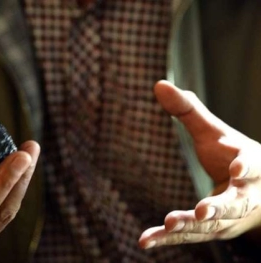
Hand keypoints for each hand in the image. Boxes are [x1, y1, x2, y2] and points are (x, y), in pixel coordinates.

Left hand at [139, 80, 260, 248]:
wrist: (254, 192)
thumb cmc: (231, 156)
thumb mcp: (214, 132)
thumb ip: (188, 110)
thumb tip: (158, 84)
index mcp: (249, 167)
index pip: (252, 167)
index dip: (246, 168)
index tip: (238, 170)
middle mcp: (243, 197)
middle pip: (235, 204)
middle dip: (220, 208)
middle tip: (204, 212)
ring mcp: (227, 219)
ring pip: (211, 227)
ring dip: (191, 227)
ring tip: (169, 225)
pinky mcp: (210, 231)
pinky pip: (189, 236)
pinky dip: (167, 239)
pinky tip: (145, 241)